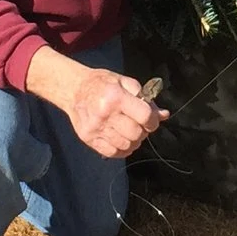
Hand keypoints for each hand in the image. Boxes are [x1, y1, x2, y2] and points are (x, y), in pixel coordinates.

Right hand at [31, 56, 164, 158]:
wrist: (74, 89)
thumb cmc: (101, 84)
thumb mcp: (125, 82)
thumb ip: (145, 99)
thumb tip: (163, 115)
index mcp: (116, 97)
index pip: (144, 116)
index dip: (153, 121)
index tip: (151, 120)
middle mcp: (105, 114)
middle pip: (136, 134)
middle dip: (143, 131)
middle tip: (138, 125)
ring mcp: (95, 128)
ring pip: (126, 146)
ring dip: (133, 141)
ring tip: (128, 131)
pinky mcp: (88, 138)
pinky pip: (113, 153)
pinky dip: (121, 149)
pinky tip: (120, 138)